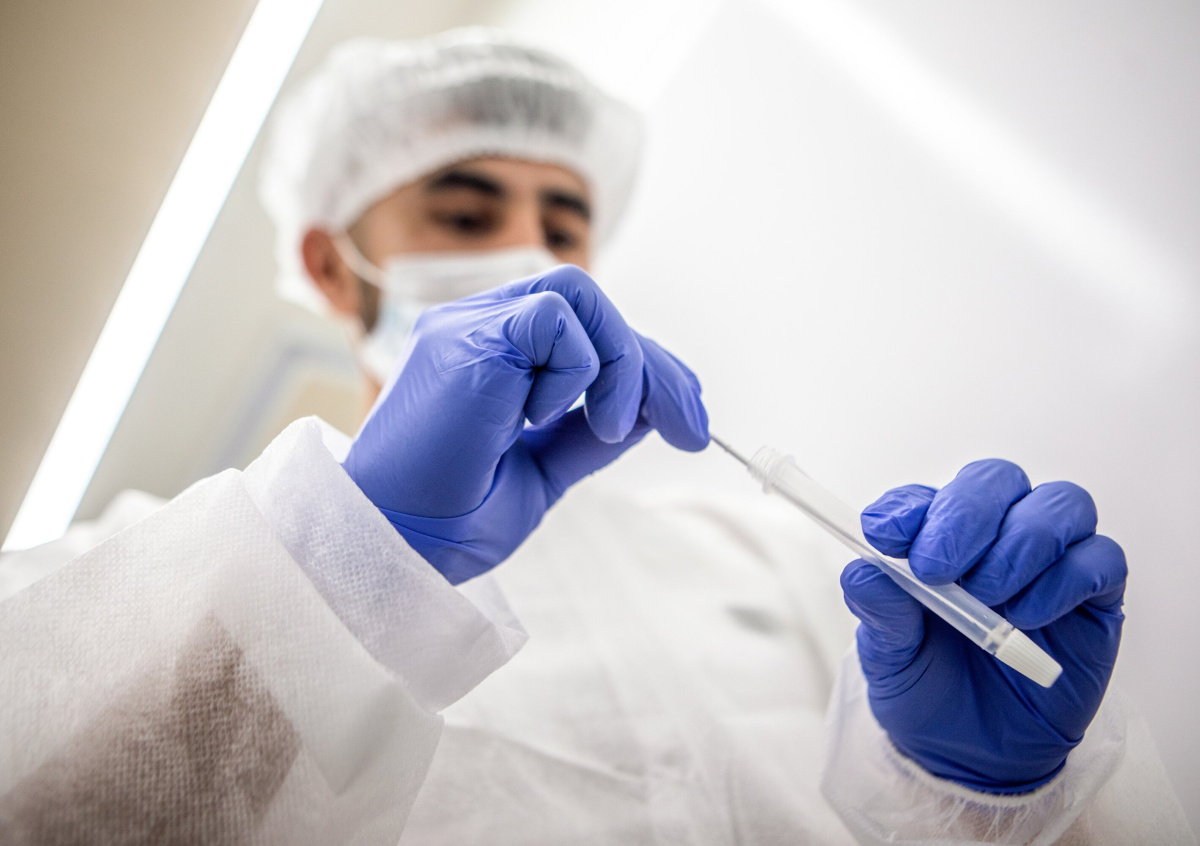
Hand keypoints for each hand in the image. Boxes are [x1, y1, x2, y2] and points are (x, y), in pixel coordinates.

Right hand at [342, 264, 707, 583]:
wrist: (395, 549)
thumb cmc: (450, 518)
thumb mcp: (544, 471)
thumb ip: (588, 434)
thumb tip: (650, 407)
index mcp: (492, 355)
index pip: (584, 328)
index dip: (644, 364)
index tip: (687, 416)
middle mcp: (476, 328)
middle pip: (591, 304)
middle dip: (653, 364)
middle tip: (691, 429)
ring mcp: (466, 328)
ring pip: (579, 295)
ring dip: (619, 364)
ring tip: (607, 428)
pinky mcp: (464, 340)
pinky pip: (554, 316)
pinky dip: (577, 368)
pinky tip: (545, 420)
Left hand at [839, 459, 1125, 792]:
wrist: (973, 754)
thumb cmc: (927, 689)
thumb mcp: (889, 659)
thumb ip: (880, 613)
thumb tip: (863, 571)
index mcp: (935, 538)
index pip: (926, 497)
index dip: (907, 507)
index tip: (883, 534)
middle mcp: (995, 535)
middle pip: (996, 480)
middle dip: (964, 515)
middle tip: (936, 567)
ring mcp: (1050, 560)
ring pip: (1060, 504)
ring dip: (1017, 544)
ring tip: (986, 597)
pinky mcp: (1096, 595)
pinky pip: (1100, 559)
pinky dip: (1062, 580)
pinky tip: (1025, 617)